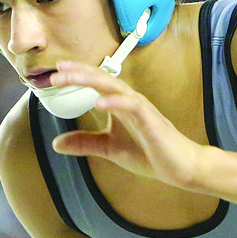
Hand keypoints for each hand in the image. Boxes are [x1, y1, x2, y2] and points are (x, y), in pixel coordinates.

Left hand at [47, 62, 204, 188]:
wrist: (180, 167)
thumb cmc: (149, 153)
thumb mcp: (109, 148)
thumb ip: (85, 143)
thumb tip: (56, 144)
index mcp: (119, 104)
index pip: (95, 82)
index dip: (77, 73)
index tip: (56, 70)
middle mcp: (128, 101)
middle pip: (102, 78)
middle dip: (79, 72)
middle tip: (57, 71)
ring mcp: (141, 109)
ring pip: (115, 86)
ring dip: (92, 80)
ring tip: (72, 78)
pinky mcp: (151, 121)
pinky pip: (133, 106)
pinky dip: (116, 102)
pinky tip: (99, 103)